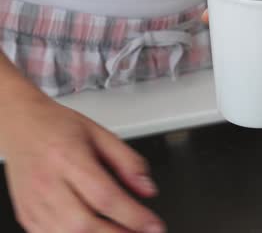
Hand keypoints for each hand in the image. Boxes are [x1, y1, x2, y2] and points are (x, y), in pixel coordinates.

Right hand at [0, 97, 164, 232]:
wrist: (21, 124)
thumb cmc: (58, 127)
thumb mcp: (101, 134)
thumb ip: (128, 162)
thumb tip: (148, 189)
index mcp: (68, 158)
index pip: (105, 197)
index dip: (134, 216)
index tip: (154, 226)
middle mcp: (47, 183)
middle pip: (84, 223)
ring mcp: (33, 202)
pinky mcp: (26, 215)